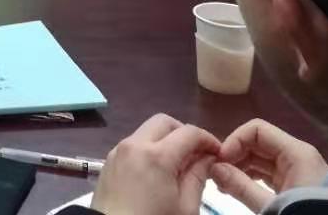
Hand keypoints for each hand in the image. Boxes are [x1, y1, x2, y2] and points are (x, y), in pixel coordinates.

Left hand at [92, 114, 221, 214]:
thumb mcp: (185, 208)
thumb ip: (198, 177)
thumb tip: (207, 157)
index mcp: (156, 155)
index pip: (189, 132)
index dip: (208, 139)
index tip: (219, 153)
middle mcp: (134, 144)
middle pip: (164, 122)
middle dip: (184, 133)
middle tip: (197, 155)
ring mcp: (118, 151)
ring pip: (146, 131)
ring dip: (165, 140)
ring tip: (179, 165)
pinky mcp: (109, 161)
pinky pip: (133, 144)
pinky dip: (149, 149)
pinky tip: (157, 171)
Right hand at [211, 119, 327, 211]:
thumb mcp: (273, 206)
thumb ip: (241, 186)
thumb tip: (213, 168)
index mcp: (296, 152)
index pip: (257, 129)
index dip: (235, 140)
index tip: (219, 161)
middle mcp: (297, 155)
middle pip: (258, 143)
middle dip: (234, 155)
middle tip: (215, 174)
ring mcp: (297, 170)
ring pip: (261, 158)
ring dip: (240, 167)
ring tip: (222, 185)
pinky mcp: (296, 184)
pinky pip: (268, 173)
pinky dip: (251, 177)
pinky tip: (237, 188)